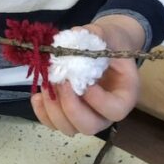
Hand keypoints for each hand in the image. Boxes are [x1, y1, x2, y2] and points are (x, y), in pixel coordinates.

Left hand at [31, 15, 143, 135]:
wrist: (102, 48)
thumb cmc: (109, 43)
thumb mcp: (108, 35)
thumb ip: (97, 35)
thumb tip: (75, 35)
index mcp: (125, 95)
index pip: (116, 110)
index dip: (98, 101)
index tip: (85, 82)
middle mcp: (106, 113)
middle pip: (90, 127)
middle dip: (71, 107)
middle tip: (62, 82)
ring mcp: (86, 116)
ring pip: (69, 129)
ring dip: (54, 109)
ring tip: (48, 84)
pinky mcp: (68, 115)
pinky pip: (54, 124)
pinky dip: (43, 113)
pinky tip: (38, 95)